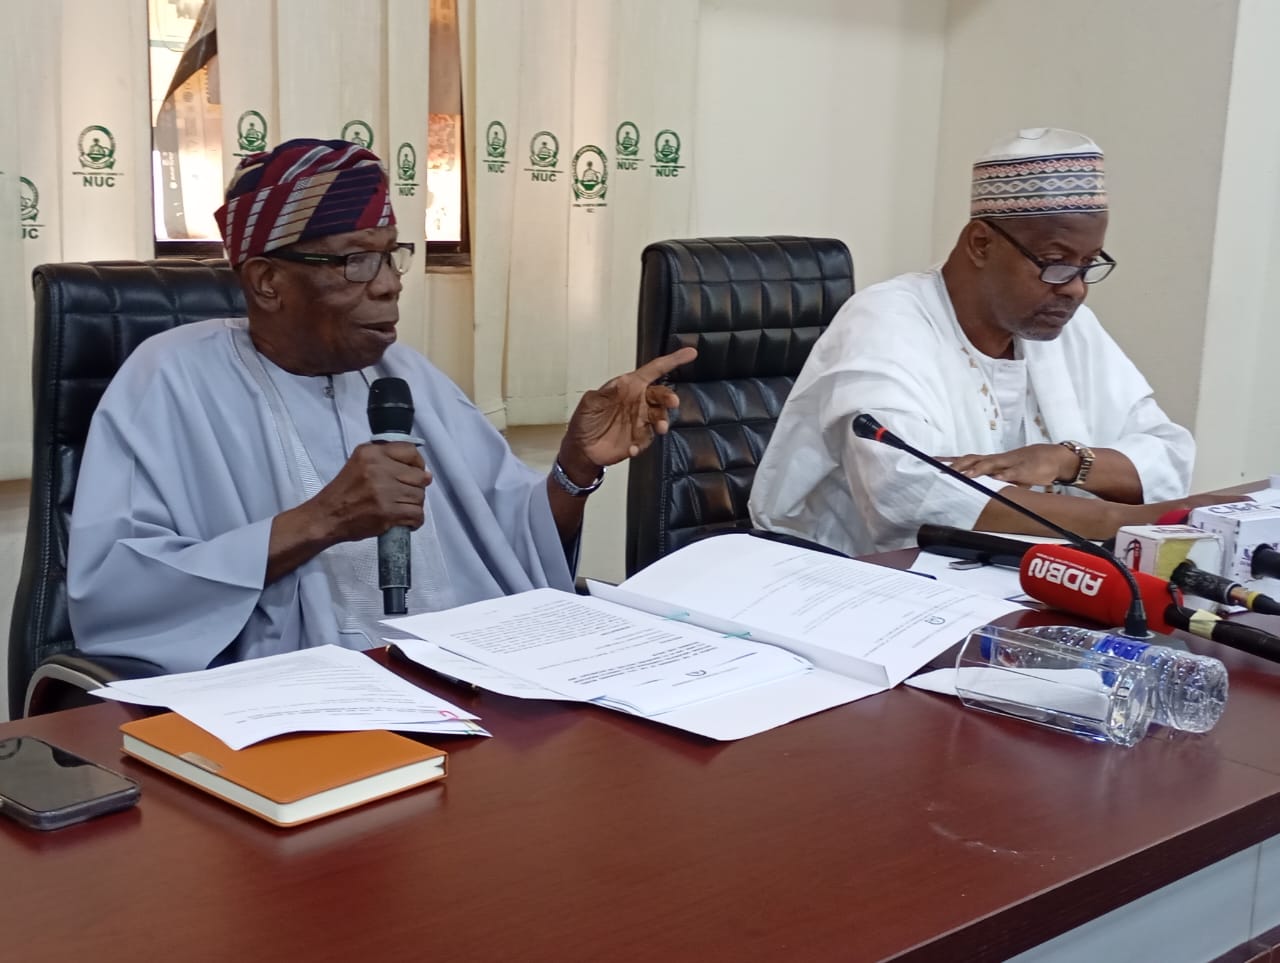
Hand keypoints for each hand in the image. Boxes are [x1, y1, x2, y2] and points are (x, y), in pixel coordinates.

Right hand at [310, 441, 430, 541]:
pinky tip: (404, 520)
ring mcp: (384, 491)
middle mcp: (378, 469)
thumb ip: (388, 460)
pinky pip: (417, 515)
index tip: (414, 473)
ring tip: (400, 507)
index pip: (410, 451)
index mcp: (371, 453)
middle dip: (416, 488)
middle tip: (403, 495)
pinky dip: (415, 520)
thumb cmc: (345, 491)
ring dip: (414, 505)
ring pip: (419, 496)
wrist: (327, 516)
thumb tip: (426, 473)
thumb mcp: (360, 463)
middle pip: (419, 476)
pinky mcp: (388, 512)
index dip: (418, 464)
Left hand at [558, 346, 697, 479]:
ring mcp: (641, 421)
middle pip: (660, 395)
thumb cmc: (585, 420)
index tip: (690, 353)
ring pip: (659, 417)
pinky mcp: (640, 439)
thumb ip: (605, 393)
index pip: (653, 371)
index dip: (672, 361)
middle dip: (668, 397)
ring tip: (661, 428)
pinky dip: (641, 444)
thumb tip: (621, 382)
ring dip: (662, 421)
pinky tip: (632, 448)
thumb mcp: (591, 402)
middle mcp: (639, 402)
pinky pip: (647, 439)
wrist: (581, 448)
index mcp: (629, 387)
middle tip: (673, 401)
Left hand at [940, 444, 1079, 487]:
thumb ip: (990, 480)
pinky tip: (998, 479)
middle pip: (973, 459)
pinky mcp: (1025, 470)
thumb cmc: (1025, 466)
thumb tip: (971, 488)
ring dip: (978, 470)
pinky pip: (1014, 472)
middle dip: (958, 465)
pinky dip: (1006, 475)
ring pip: (991, 464)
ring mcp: (1010, 463)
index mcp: (991, 461)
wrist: (1053, 458)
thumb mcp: (1004, 474)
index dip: (949, 460)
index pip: (966, 459)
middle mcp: (997, 460)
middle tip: (942, 471)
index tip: (932, 462)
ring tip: (965, 475)